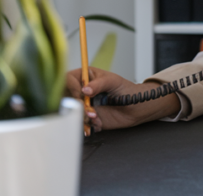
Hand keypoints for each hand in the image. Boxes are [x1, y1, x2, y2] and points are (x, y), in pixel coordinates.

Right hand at [65, 67, 180, 131]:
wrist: (137, 107)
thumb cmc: (127, 89)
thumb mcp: (114, 82)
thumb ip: (99, 84)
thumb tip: (85, 89)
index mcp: (86, 77)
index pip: (67, 79)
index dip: (71, 88)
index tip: (81, 95)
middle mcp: (82, 91)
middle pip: (66, 98)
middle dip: (76, 106)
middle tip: (88, 110)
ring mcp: (84, 105)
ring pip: (71, 112)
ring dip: (82, 117)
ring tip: (96, 117)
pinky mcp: (87, 118)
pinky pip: (80, 123)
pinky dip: (88, 125)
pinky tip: (98, 123)